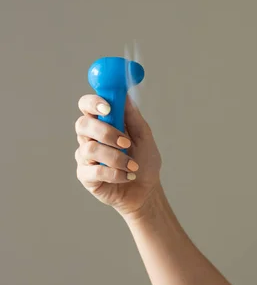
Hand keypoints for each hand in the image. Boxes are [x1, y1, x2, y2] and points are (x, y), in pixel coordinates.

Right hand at [74, 94, 161, 218]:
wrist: (146, 190)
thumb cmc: (144, 160)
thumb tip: (125, 95)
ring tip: (132, 165)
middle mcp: (90, 138)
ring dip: (117, 158)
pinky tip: (127, 176)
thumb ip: (133, 116)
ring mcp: (85, 157)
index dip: (93, 103)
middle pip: (82, 124)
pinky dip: (115, 174)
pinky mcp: (85, 176)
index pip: (87, 105)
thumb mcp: (144, 136)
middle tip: (126, 142)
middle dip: (106, 132)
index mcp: (102, 123)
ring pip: (90, 149)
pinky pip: (94, 171)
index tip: (108, 108)